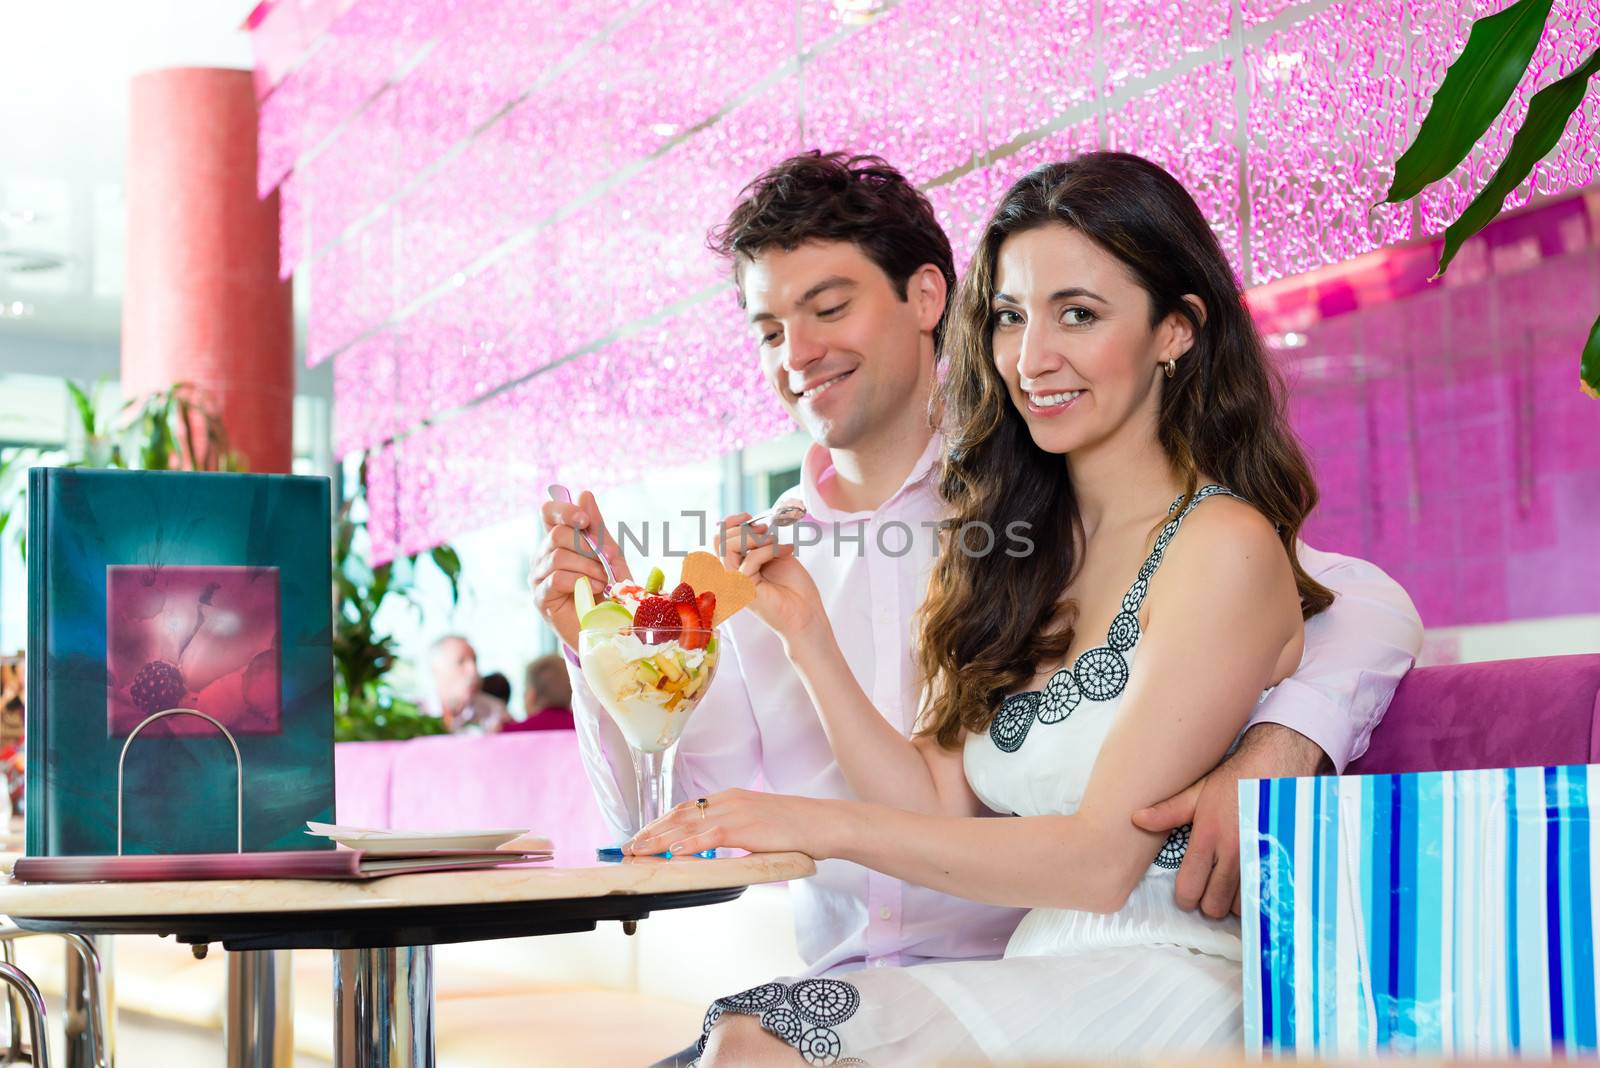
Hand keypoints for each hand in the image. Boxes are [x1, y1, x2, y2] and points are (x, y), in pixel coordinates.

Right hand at [530, 490, 631, 648]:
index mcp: (557, 541)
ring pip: (559, 556)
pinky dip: (582, 582)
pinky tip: (594, 591)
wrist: (607, 627)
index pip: (548, 512)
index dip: (564, 510)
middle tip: (604, 563)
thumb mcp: (608, 555)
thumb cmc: (607, 589)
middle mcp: (542, 555)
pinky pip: (558, 578)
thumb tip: (585, 494)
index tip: (585, 520)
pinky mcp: (541, 598)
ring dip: (589, 567)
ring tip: (604, 581)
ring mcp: (538, 577)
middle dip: (588, 547)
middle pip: (557, 533)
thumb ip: (597, 528)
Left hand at [623, 788, 834, 858]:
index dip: (661, 822)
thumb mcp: (759, 827)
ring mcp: (736, 812)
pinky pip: (710, 836)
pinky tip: (672, 852)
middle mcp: (728, 800)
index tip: (643, 835)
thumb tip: (717, 851)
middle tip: (629, 846)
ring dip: (659, 839)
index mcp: (730, 798)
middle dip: (651, 831)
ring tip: (639, 851)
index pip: (686, 808)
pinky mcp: (745, 826)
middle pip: (680, 814)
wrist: (822, 824)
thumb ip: (736, 834)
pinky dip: (688, 843)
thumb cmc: (796, 829)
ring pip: (688, 824)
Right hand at [713, 514, 824, 646]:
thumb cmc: (793, 587)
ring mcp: (734, 582)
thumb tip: (747, 523)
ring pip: (727, 547)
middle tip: (766, 531)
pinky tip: (786, 551)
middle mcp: (731, 574)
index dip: (732, 523)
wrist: (806, 612)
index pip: (718, 539)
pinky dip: (770, 550)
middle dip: (743, 528)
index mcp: (736, 566)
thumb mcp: (773, 554)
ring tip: (775, 542)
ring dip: (755, 538)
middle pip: (719, 540)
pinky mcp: (743, 588)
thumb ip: (757, 542)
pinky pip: (750, 558)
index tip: (750, 518)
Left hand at [1132, 723, 1327, 917]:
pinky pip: (1271, 899)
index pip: (1188, 889)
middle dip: (1209, 901)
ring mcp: (1263, 861)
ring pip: (1242, 907)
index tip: (1188, 891)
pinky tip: (1258, 885)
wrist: (1282, 763)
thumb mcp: (1200, 792)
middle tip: (1212, 888)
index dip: (1185, 897)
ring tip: (1235, 883)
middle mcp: (1235, 853)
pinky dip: (1262, 898)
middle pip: (1214, 907)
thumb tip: (1137, 819)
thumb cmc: (1238, 778)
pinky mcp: (1288, 863)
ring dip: (1236, 900)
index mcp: (1209, 837)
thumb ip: (1169, 811)